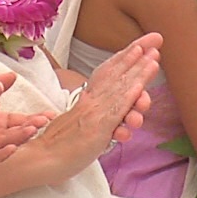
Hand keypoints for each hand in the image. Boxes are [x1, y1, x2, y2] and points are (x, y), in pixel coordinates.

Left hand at [0, 104, 53, 171]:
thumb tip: (12, 74)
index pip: (18, 120)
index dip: (33, 118)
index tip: (49, 115)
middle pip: (14, 132)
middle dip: (30, 126)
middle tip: (44, 121)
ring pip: (4, 143)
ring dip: (19, 138)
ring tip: (31, 130)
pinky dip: (0, 154)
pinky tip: (11, 147)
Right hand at [28, 33, 160, 181]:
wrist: (41, 158)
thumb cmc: (59, 146)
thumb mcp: (82, 126)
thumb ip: (99, 117)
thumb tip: (118, 115)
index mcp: (88, 99)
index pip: (109, 72)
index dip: (125, 56)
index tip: (141, 44)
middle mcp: (91, 101)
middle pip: (116, 73)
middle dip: (137, 55)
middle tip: (155, 39)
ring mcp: (94, 112)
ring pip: (120, 88)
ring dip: (139, 71)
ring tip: (154, 58)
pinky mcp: (97, 127)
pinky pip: (116, 109)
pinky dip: (130, 95)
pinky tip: (141, 86)